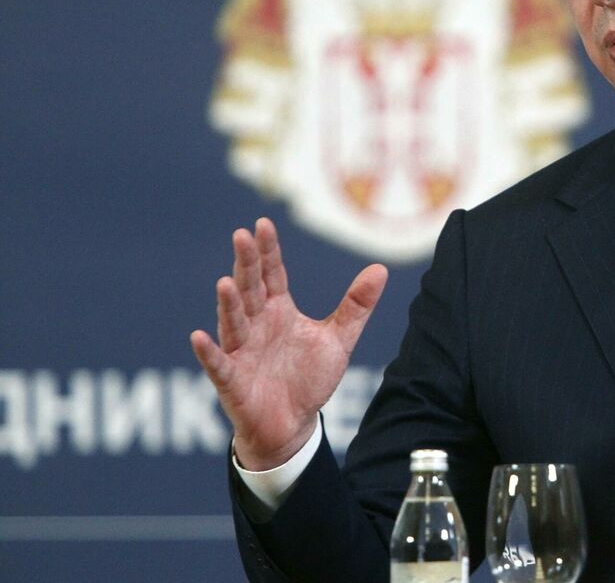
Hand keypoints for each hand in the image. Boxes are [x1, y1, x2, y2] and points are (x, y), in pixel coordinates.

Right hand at [190, 218, 387, 469]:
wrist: (293, 424)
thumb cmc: (309, 378)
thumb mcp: (339, 340)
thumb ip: (356, 306)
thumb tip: (380, 269)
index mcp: (279, 311)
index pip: (272, 274)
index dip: (268, 251)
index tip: (262, 224)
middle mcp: (257, 325)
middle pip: (250, 289)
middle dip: (246, 264)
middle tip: (241, 236)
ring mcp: (241, 351)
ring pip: (234, 322)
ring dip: (229, 304)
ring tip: (226, 282)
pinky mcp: (232, 380)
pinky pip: (219, 364)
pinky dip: (209, 352)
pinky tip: (200, 337)